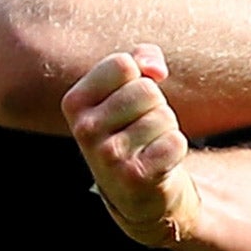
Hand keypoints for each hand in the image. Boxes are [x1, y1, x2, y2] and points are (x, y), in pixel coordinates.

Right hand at [61, 43, 200, 248]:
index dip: (141, 77)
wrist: (136, 190)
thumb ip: (140, 60)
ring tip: (149, 145)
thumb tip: (155, 69)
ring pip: (164, 116)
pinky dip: (175, 149)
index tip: (133, 98)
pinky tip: (158, 162)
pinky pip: (175, 142)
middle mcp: (85, 129)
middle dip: (156, 106)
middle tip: (143, 127)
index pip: (123, 64)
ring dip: (166, 129)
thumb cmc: (133, 128)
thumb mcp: (126, 89)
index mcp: (75, 102)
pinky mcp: (134, 177)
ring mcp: (108, 155)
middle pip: (147, 90)